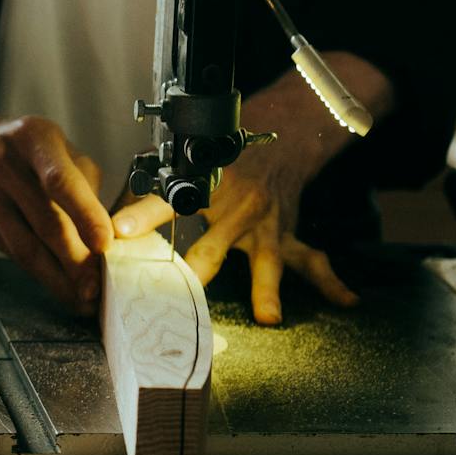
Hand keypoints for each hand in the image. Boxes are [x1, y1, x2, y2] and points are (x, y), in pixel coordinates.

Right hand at [0, 115, 114, 312]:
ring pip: (26, 247)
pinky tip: (58, 283)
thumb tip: (108, 234)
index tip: (105, 245)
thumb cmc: (24, 152)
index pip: (60, 181)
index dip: (85, 215)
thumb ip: (85, 185)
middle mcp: (2, 163)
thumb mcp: (58, 150)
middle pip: (45, 221)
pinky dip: (39, 273)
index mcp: (32, 137)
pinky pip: (12, 253)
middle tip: (98, 284)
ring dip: (57, 276)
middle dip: (76, 259)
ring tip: (81, 295)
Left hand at [111, 66, 383, 324]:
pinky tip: (347, 302)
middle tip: (178, 298)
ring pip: (268, 261)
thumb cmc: (223, 158)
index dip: (141, 217)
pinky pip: (314, 262)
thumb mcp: (185, 167)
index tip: (118, 234)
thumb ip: (149, 195)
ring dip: (266, 288)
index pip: (166, 203)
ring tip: (268, 317)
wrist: (279, 137)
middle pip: (214, 246)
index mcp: (204, 188)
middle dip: (195, 271)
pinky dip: (332, 283)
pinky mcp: (289, 236)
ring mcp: (267, 226)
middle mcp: (237, 209)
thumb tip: (108, 223)